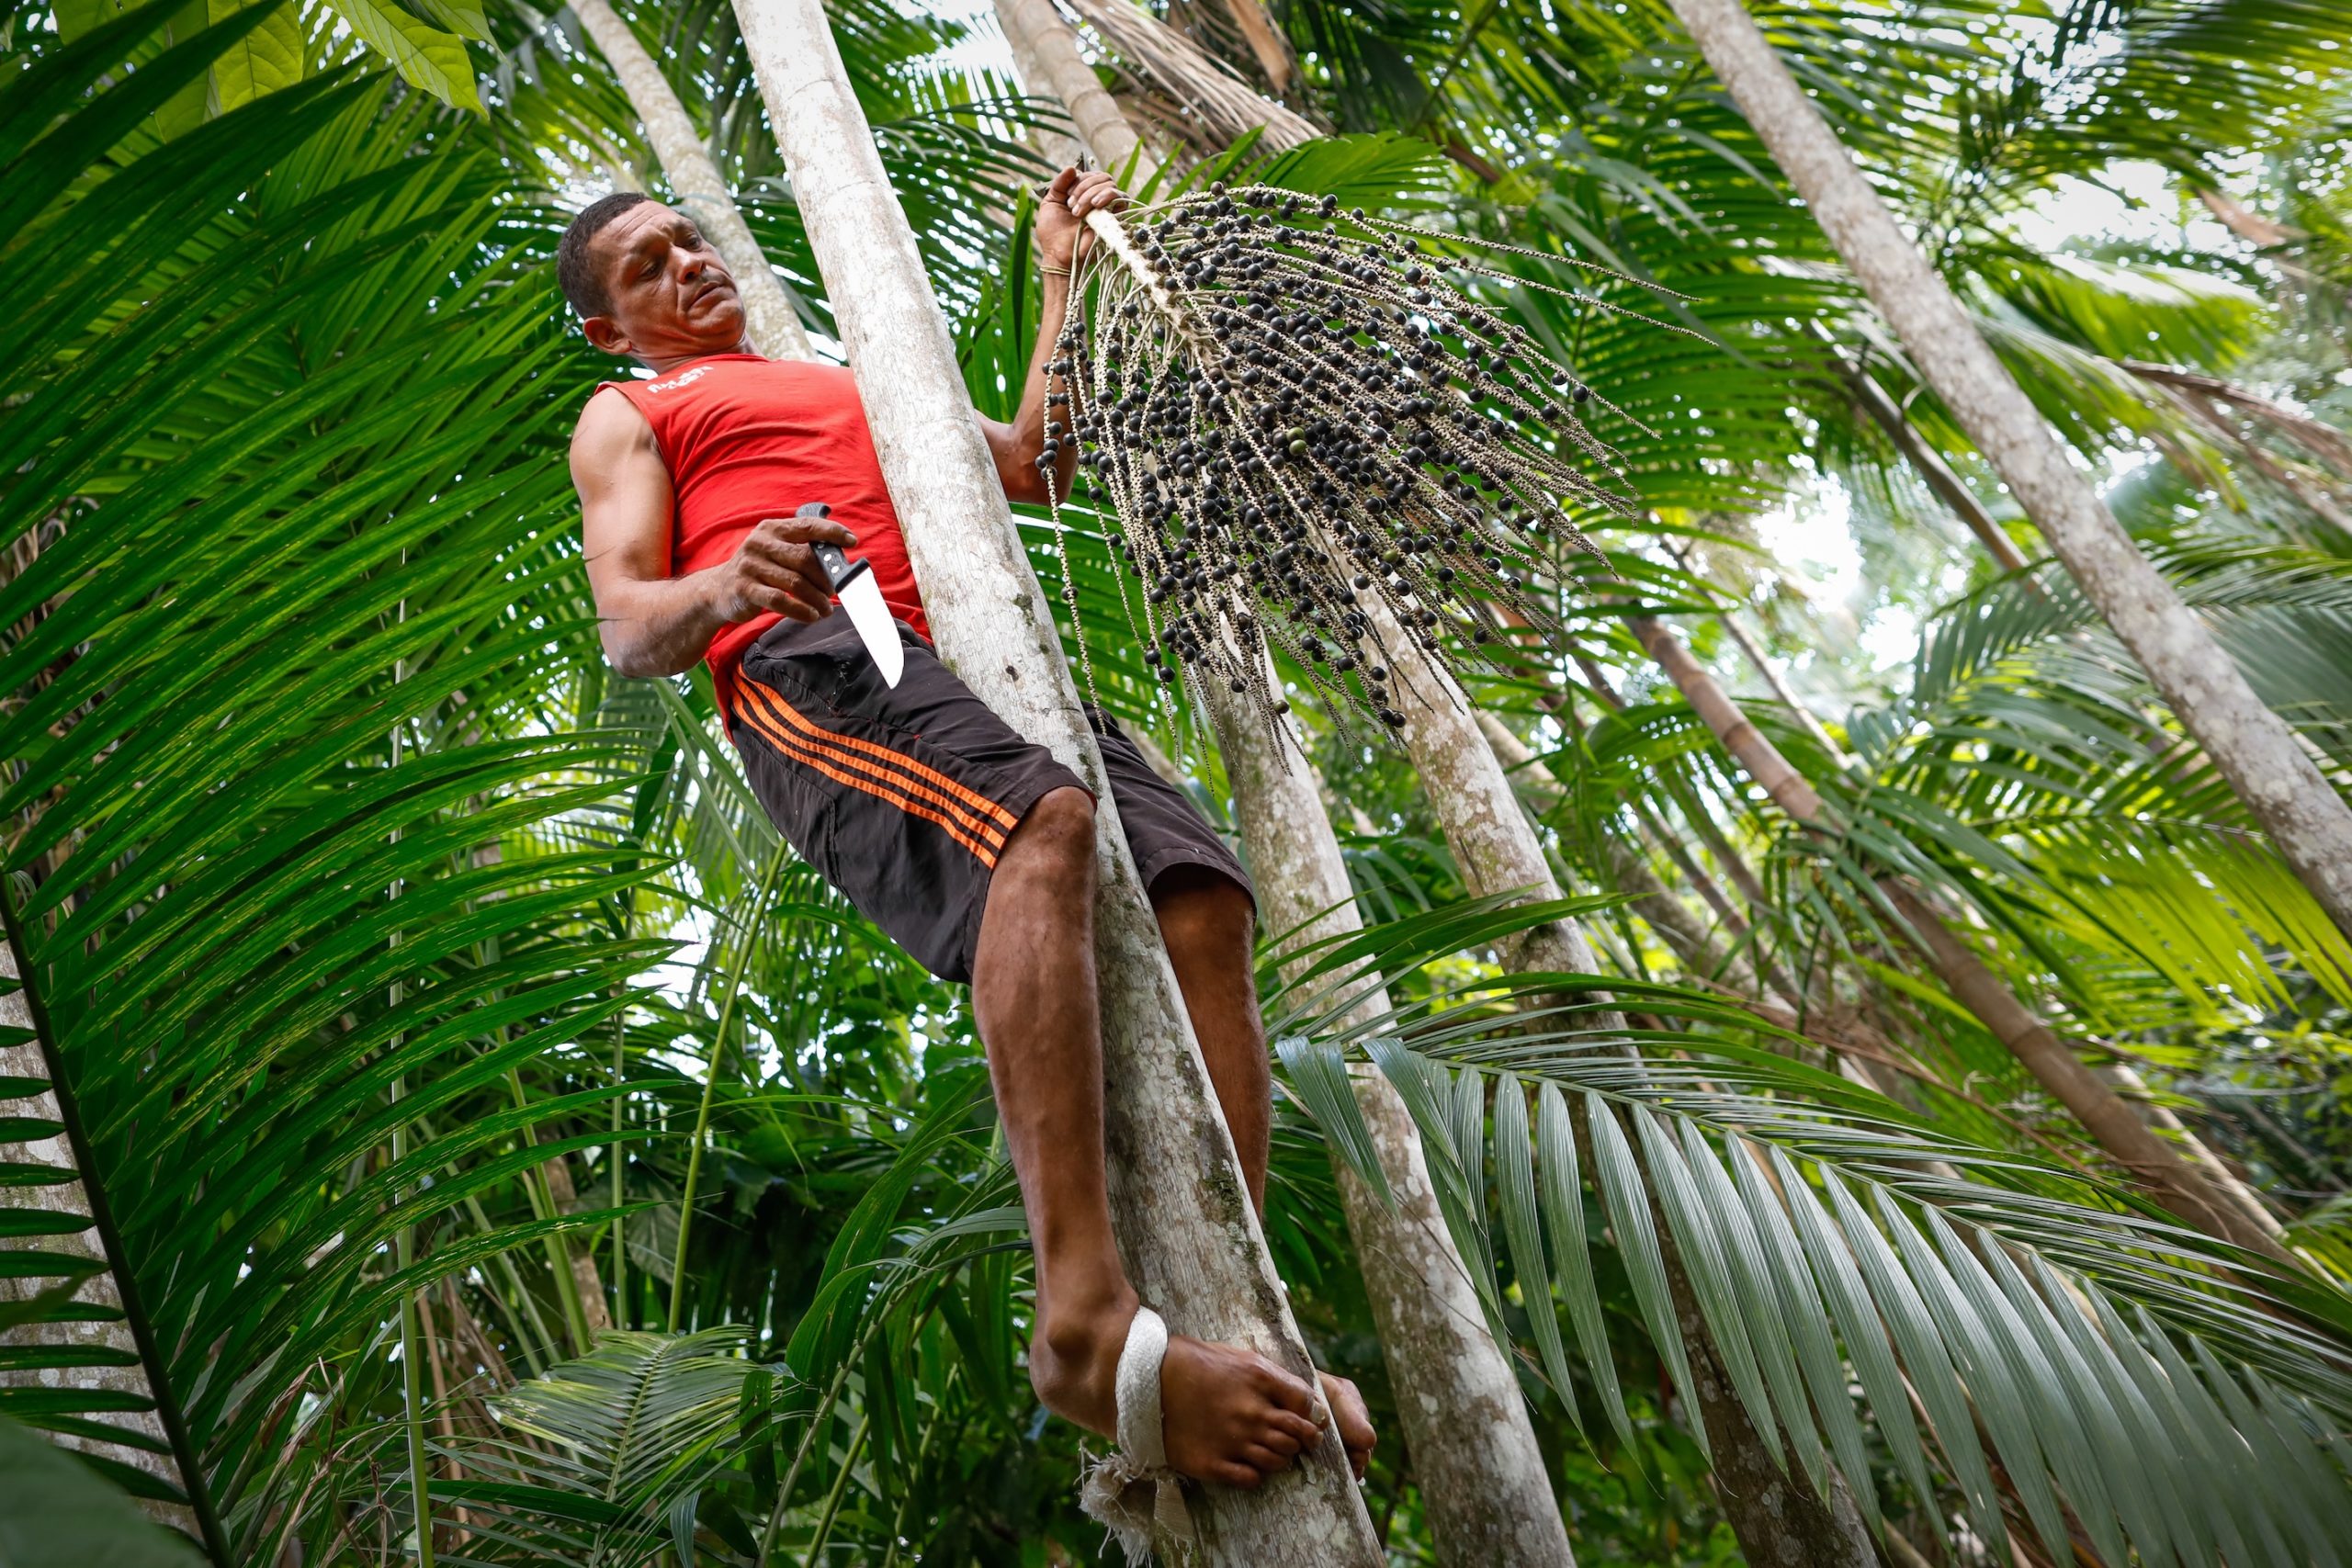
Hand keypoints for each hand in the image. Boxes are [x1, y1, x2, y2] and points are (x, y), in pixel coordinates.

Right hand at [706, 510, 856, 623]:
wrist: (718, 590)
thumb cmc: (759, 571)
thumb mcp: (776, 552)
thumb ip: (802, 551)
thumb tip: (839, 562)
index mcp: (772, 529)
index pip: (807, 526)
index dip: (832, 533)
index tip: (852, 541)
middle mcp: (760, 543)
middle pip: (804, 558)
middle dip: (826, 577)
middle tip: (836, 592)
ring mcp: (750, 565)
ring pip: (795, 582)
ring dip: (817, 599)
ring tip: (826, 609)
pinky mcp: (745, 589)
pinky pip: (780, 600)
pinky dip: (800, 610)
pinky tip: (811, 616)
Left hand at [1037, 166, 1127, 270]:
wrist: (1059, 253)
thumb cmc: (1053, 232)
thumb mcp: (1050, 202)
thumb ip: (1060, 184)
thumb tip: (1072, 167)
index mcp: (1083, 193)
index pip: (1089, 174)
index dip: (1078, 180)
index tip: (1066, 197)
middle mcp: (1097, 198)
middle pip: (1101, 177)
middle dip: (1084, 187)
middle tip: (1071, 206)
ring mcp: (1107, 208)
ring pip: (1109, 185)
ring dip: (1091, 194)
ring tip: (1078, 212)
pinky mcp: (1116, 218)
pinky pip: (1120, 197)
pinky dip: (1107, 196)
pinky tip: (1095, 205)